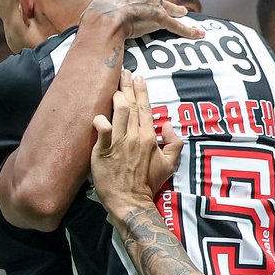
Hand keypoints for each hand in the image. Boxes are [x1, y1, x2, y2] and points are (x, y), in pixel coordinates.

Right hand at [81, 0, 202, 40]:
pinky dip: (189, 30)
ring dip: (180, 14)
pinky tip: (198, 34)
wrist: (105, 18)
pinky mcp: (161, 17)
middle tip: (172, 7)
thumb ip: (100, 6)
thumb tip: (87, 18)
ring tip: (188, 18)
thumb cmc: (95, 14)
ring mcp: (153, 2)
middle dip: (164, 3)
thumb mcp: (97, 4)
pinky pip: (178, 25)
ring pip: (170, 9)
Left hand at [91, 70, 183, 215]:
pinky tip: (99, 116)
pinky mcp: (104, 152)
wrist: (131, 201)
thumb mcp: (170, 164)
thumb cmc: (148, 183)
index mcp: (150, 137)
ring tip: (115, 87)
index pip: (146, 109)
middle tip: (124, 73)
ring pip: (119, 114)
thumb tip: (168, 125)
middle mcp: (135, 137)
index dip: (142, 91)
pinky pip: (102, 134)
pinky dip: (101, 123)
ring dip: (117, 99)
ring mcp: (119, 144)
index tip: (139, 77)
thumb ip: (174, 143)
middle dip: (128, 88)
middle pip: (131, 107)